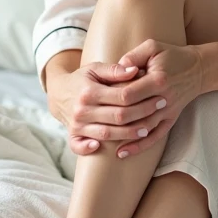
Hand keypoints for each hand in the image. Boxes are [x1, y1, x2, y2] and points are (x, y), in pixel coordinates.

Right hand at [47, 61, 167, 156]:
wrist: (58, 92)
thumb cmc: (83, 79)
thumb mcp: (96, 68)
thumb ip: (115, 70)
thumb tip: (135, 71)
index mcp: (89, 91)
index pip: (121, 97)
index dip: (142, 98)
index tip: (159, 97)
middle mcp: (82, 109)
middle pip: (117, 117)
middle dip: (141, 115)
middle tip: (158, 112)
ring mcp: (76, 124)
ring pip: (107, 133)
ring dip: (128, 134)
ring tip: (146, 130)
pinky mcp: (72, 134)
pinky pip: (79, 146)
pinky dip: (90, 149)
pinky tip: (109, 149)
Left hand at [110, 39, 204, 158]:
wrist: (199, 68)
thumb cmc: (172, 55)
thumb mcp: (152, 47)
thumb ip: (133, 56)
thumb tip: (116, 67)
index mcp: (157, 80)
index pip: (129, 94)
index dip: (112, 97)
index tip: (98, 98)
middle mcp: (164, 99)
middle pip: (133, 114)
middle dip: (112, 118)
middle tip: (93, 120)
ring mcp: (168, 112)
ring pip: (142, 129)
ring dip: (122, 137)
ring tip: (102, 141)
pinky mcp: (171, 119)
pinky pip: (155, 137)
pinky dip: (139, 146)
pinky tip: (124, 152)